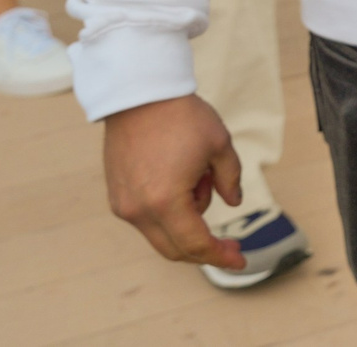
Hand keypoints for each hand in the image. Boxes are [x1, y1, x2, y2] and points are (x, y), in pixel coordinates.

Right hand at [103, 95, 243, 269]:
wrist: (139, 95)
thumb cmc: (183, 117)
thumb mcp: (220, 146)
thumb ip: (231, 179)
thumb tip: (234, 203)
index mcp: (166, 201)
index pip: (195, 243)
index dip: (219, 256)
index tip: (240, 261)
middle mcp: (139, 211)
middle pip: (174, 249)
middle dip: (205, 250)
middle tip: (232, 244)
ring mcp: (123, 205)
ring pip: (161, 234)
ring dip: (188, 219)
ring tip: (200, 173)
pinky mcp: (116, 196)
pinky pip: (147, 219)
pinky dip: (169, 212)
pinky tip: (183, 178)